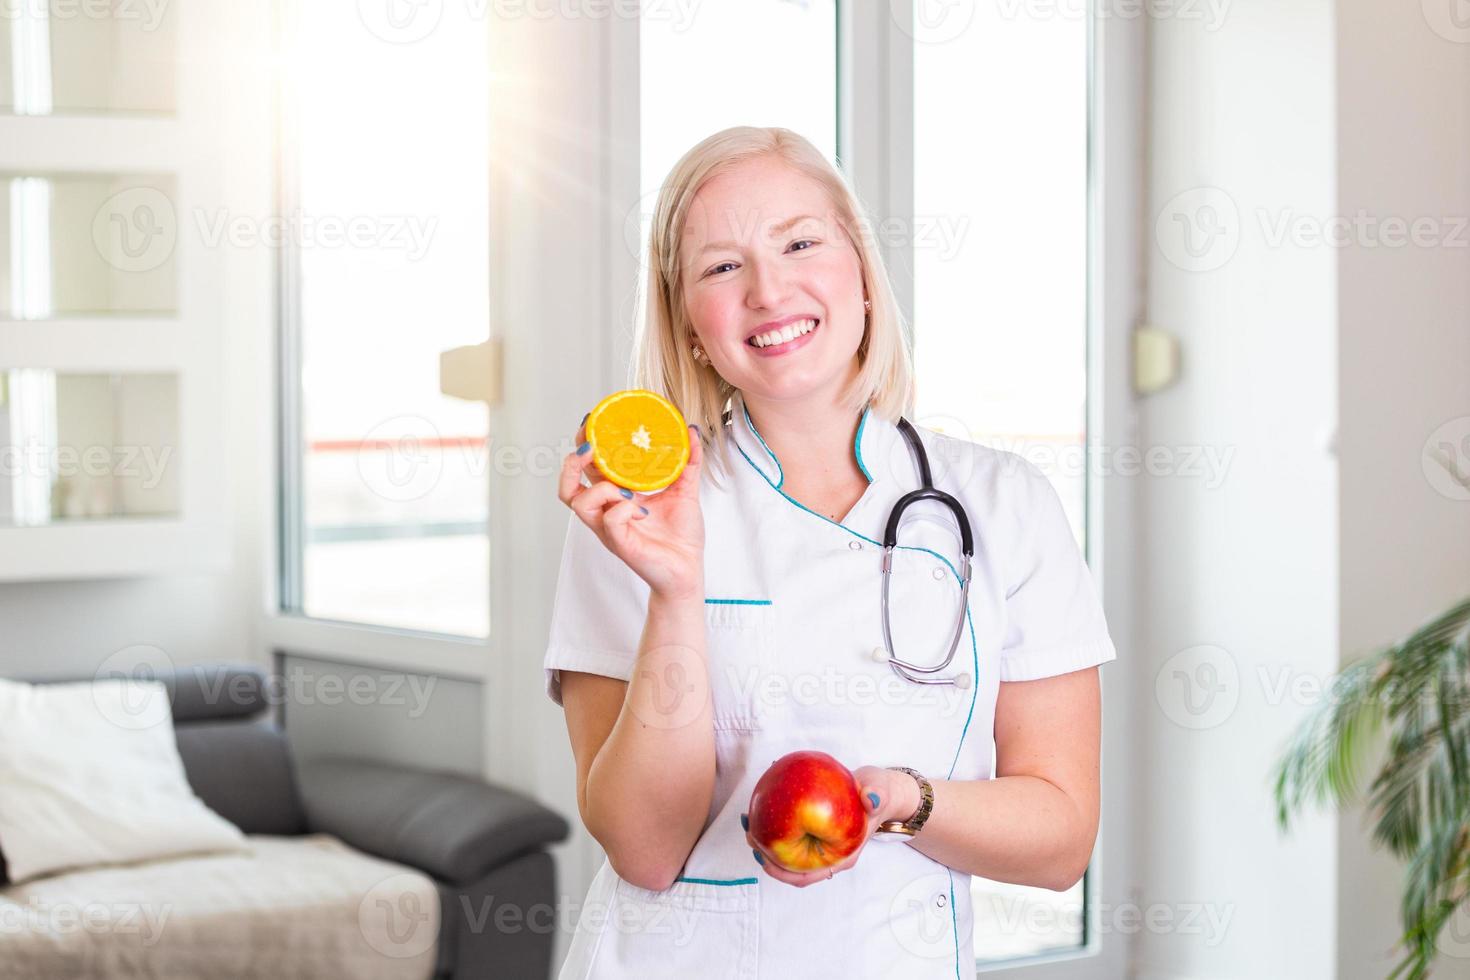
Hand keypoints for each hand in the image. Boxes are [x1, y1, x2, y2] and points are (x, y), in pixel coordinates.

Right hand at [557, 413, 705, 600]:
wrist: (689, 570)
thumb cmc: (681, 535)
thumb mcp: (686, 490)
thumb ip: (688, 461)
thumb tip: (692, 431)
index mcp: (615, 497)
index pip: (587, 468)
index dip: (583, 444)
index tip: (592, 422)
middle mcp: (605, 512)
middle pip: (568, 485)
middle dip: (573, 461)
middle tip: (590, 447)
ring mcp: (609, 529)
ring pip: (579, 502)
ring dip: (602, 488)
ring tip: (627, 491)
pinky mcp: (619, 543)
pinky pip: (608, 520)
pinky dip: (623, 509)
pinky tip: (642, 511)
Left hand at [742, 765, 921, 887]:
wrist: (877, 790)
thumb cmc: (877, 793)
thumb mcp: (879, 791)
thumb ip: (877, 796)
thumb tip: (870, 799)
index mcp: (842, 855)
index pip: (809, 875)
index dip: (784, 873)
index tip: (763, 858)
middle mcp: (827, 854)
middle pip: (792, 866)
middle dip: (767, 855)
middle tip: (749, 833)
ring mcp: (819, 842)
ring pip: (787, 851)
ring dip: (766, 840)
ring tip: (750, 821)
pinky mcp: (812, 828)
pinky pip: (789, 832)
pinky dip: (774, 824)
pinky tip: (762, 806)